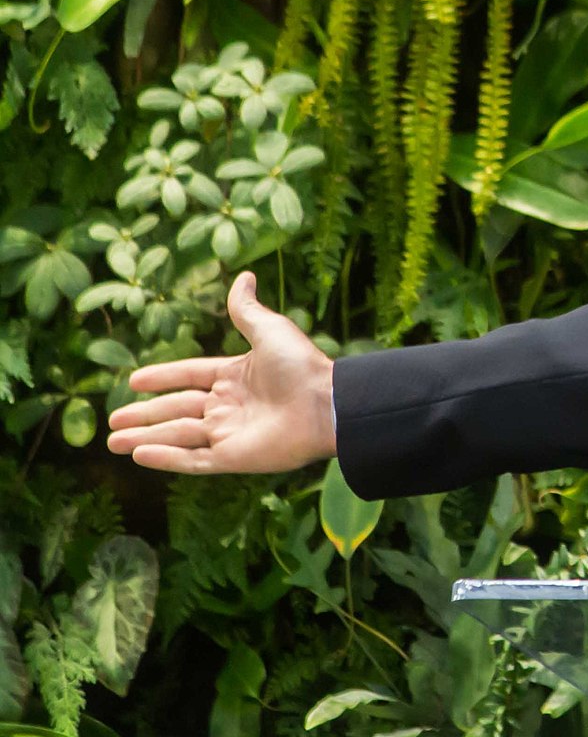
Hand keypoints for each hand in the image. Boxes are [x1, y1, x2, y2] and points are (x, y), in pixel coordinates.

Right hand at [108, 271, 337, 474]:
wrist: (327, 404)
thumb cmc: (302, 366)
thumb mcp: (269, 330)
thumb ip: (247, 310)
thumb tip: (244, 276)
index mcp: (236, 376)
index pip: (189, 376)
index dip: (162, 378)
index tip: (133, 380)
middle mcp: (230, 405)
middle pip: (177, 409)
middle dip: (145, 415)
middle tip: (113, 421)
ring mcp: (231, 433)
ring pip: (178, 435)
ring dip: (146, 437)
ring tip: (112, 442)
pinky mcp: (234, 458)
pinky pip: (193, 460)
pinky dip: (166, 458)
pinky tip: (139, 455)